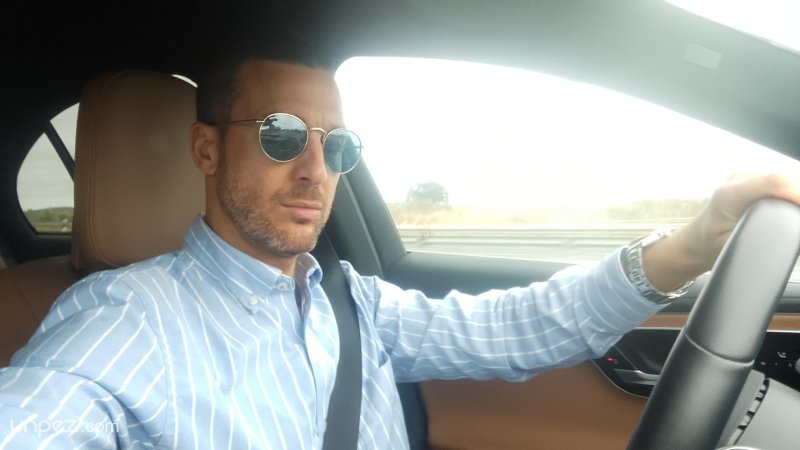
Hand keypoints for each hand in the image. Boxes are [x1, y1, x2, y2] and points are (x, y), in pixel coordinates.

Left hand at [643, 173, 799, 291]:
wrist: (698, 240)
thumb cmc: (712, 245)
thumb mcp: (734, 245)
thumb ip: (759, 235)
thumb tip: (785, 228)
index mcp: (729, 195)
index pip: (772, 182)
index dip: (796, 193)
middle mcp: (736, 180)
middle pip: (780, 179)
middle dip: (797, 195)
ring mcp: (743, 177)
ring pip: (781, 179)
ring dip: (793, 193)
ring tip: (796, 210)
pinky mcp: (750, 180)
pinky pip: (776, 182)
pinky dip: (787, 193)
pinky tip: (791, 205)